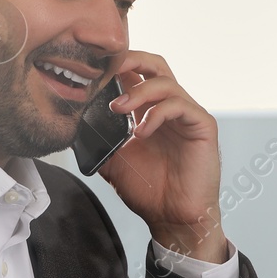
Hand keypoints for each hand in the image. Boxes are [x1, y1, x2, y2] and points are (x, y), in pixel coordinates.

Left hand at [98, 50, 226, 262]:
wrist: (172, 218)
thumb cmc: (149, 191)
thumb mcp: (113, 161)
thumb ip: (99, 139)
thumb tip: (74, 125)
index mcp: (148, 111)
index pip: (136, 73)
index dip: (116, 66)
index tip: (93, 72)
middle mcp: (169, 108)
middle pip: (155, 64)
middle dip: (131, 59)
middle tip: (108, 71)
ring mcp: (187, 115)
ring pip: (165, 82)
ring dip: (138, 92)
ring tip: (118, 109)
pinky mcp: (202, 125)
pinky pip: (180, 105)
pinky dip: (157, 113)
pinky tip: (141, 132)